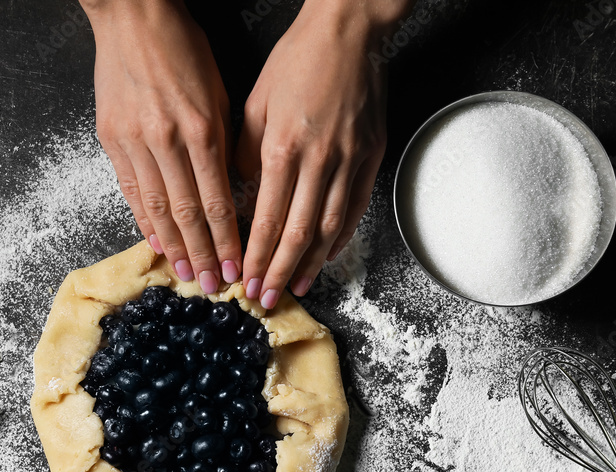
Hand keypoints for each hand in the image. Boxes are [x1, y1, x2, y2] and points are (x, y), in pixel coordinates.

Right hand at [84, 0, 240, 291]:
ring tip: (185, 275)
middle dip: (203, 255)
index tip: (238, 267)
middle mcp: (166, 141)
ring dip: (174, 248)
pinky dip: (145, 220)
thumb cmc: (184, 49)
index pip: (217, 201)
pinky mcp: (111, 139)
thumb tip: (228, 191)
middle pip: (187, 214)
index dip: (228, 241)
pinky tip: (156, 243)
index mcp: (201, 128)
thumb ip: (222, 143)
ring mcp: (134, 142)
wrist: (132, 16)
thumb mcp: (217, 93)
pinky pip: (130, 190)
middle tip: (214, 286)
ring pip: (158, 209)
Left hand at [236, 0, 408, 308]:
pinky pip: (356, 207)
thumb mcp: (255, 104)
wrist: (350, 30)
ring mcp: (350, 160)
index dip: (257, 256)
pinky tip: (328, 256)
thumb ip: (247, 155)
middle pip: (298, 234)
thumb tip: (243, 197)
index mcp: (283, 147)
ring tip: (297, 287)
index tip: (246, 280)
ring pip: (330, 227)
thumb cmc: (296, 61)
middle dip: (280, 272)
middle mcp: (319, 160)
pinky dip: (341, 237)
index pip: (267, 219)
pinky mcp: (372, 155)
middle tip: (266, 298)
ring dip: (311, 264)